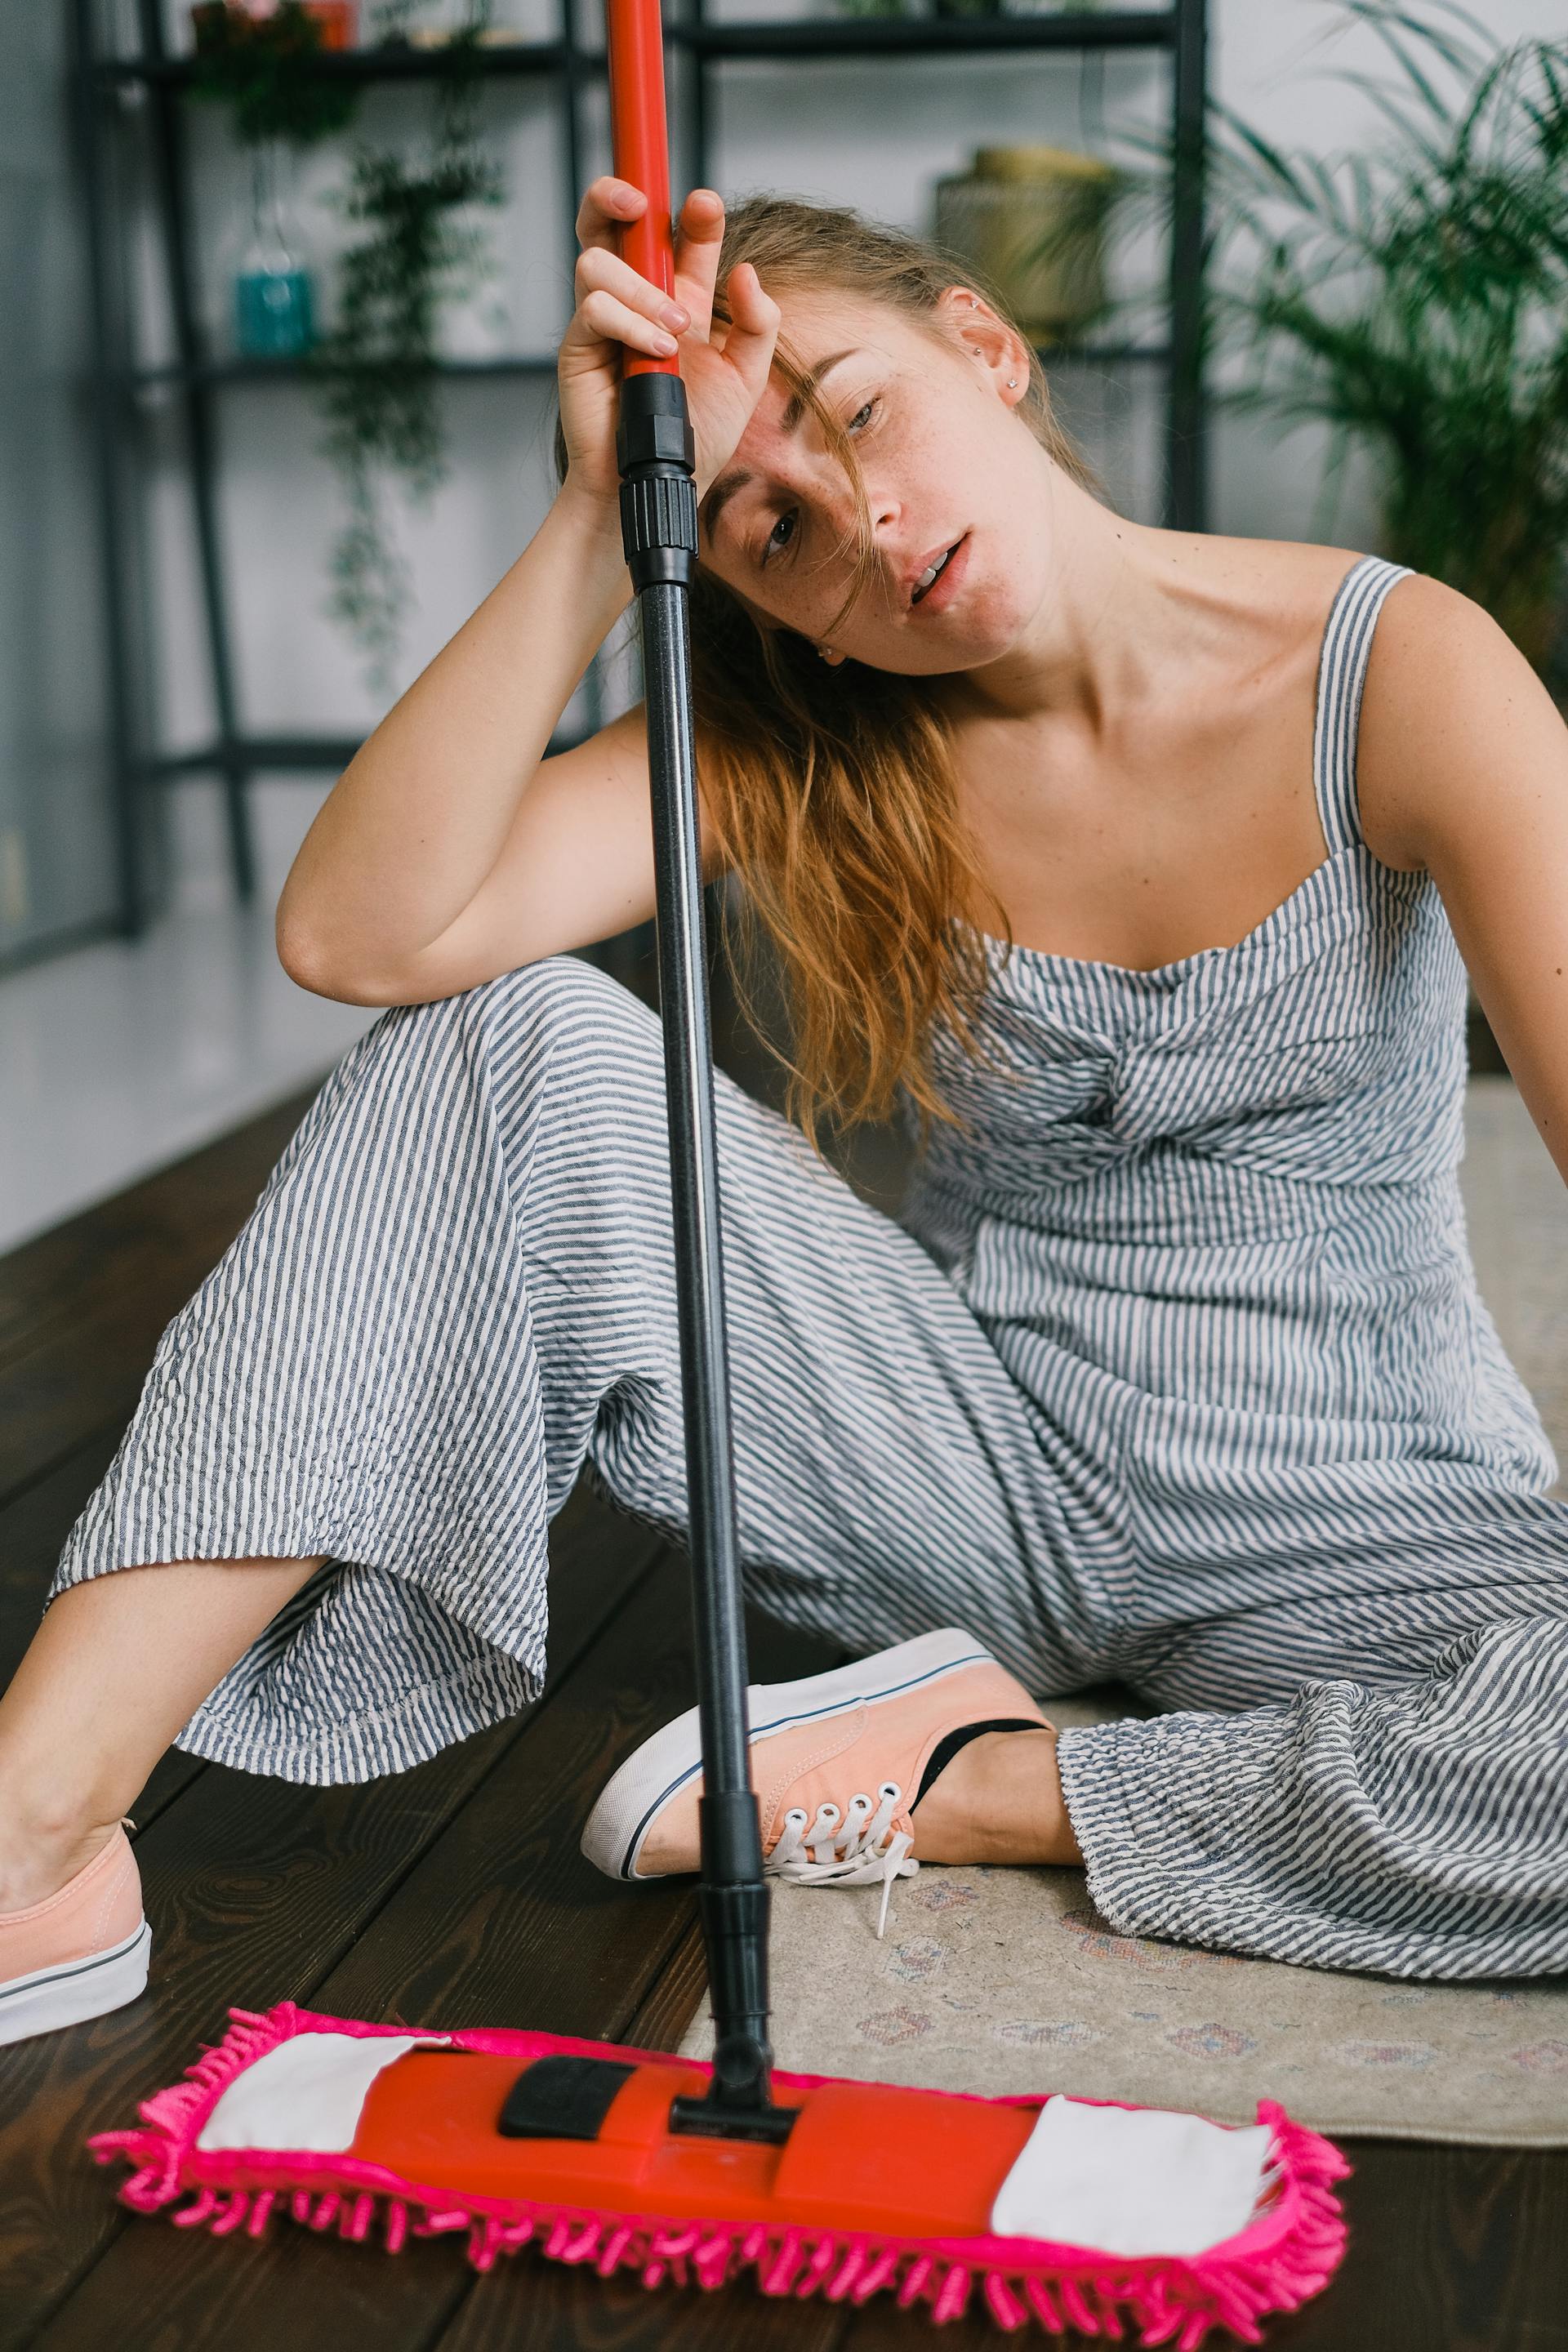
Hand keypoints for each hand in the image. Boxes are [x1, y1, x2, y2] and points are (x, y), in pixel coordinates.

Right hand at [557, 178, 780, 511]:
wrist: (660, 482)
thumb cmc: (695, 436)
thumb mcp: (744, 381)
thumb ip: (758, 327)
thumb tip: (746, 271)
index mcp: (677, 302)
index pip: (678, 239)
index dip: (691, 216)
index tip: (705, 205)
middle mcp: (634, 302)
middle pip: (609, 223)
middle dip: (616, 195)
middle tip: (640, 202)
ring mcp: (603, 321)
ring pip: (598, 260)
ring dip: (642, 290)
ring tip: (674, 334)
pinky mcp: (579, 346)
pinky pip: (594, 308)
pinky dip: (630, 324)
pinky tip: (657, 353)